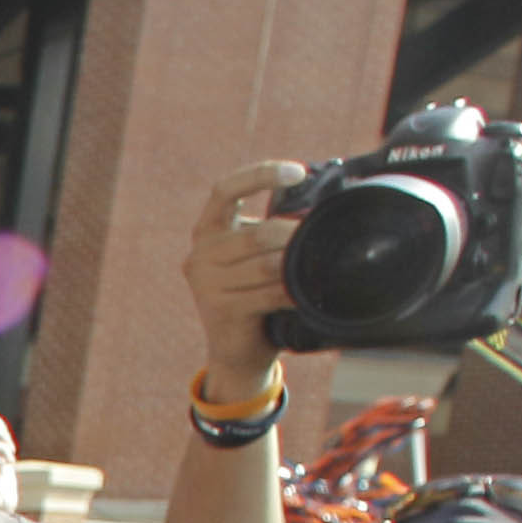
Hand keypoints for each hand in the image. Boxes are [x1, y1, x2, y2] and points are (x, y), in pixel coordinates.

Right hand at [186, 161, 306, 399]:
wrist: (237, 351)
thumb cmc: (255, 294)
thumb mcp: (255, 255)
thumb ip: (271, 230)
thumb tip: (320, 202)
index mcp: (206, 231)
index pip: (226, 190)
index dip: (261, 175)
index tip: (297, 171)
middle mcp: (199, 255)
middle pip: (258, 233)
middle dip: (295, 236)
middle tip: (321, 239)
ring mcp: (206, 284)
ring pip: (267, 264)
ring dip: (298, 265)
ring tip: (318, 266)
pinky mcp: (221, 310)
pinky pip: (268, 293)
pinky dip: (294, 292)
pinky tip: (307, 293)